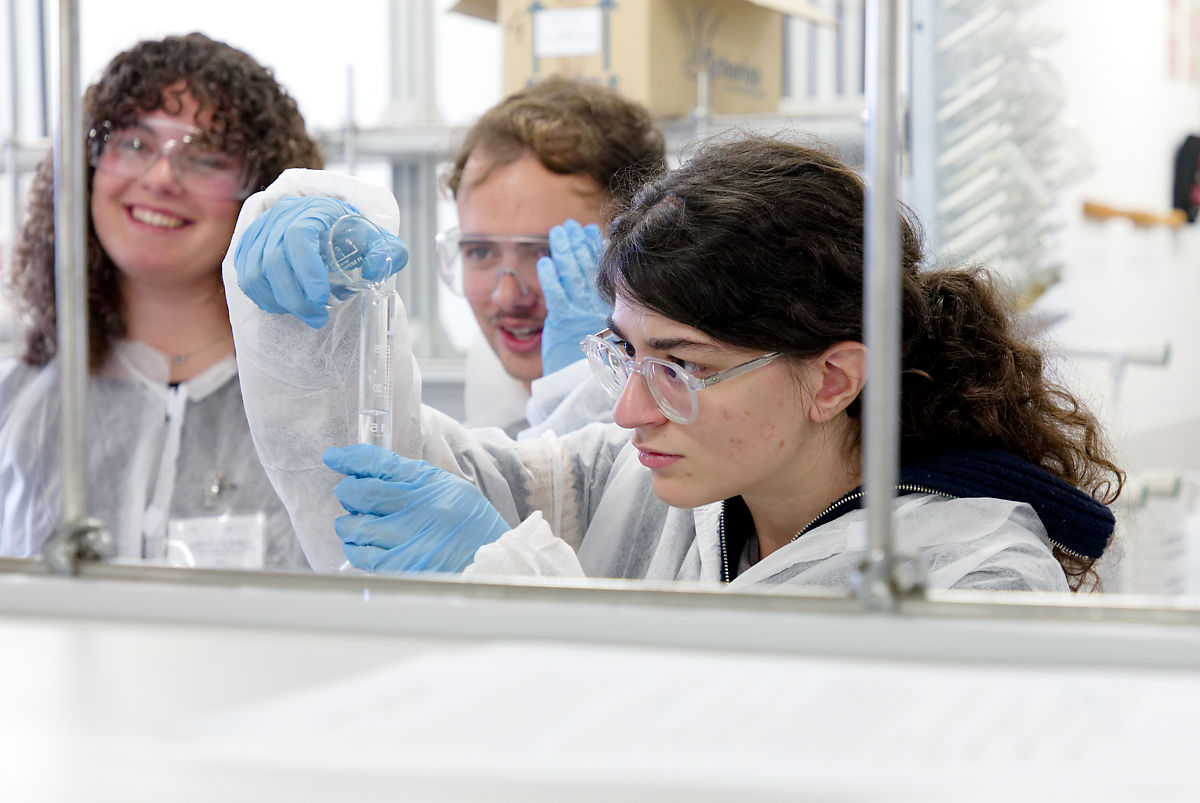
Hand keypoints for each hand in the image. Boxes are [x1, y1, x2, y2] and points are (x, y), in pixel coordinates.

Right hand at [234, 196, 407, 327]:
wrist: (330, 230)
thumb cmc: (354, 237)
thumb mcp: (378, 242)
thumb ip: (388, 253)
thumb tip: (374, 269)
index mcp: (313, 209)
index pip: (298, 236)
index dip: (306, 269)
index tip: (320, 297)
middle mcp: (281, 215)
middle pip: (273, 259)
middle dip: (295, 297)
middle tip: (317, 317)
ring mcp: (261, 230)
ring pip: (255, 272)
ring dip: (279, 301)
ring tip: (305, 314)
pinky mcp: (249, 247)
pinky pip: (245, 277)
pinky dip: (263, 298)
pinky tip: (284, 306)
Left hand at [323, 444, 509, 572]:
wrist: (489, 557)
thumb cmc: (468, 521)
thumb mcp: (446, 486)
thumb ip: (411, 478)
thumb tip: (371, 470)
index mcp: (426, 482)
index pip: (379, 462)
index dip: (351, 458)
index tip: (334, 457)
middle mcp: (415, 506)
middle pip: (361, 493)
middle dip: (347, 493)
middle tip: (350, 497)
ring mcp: (407, 537)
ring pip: (354, 526)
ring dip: (347, 523)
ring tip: (355, 524)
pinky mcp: (402, 564)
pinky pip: (361, 555)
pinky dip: (354, 548)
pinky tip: (361, 545)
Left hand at [537, 219, 610, 374]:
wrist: (585, 387)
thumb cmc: (596, 364)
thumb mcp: (609, 332)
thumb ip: (602, 308)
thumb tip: (599, 285)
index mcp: (613, 305)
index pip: (603, 269)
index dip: (595, 247)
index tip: (590, 230)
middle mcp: (599, 305)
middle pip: (587, 265)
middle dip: (577, 242)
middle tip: (570, 225)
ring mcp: (580, 312)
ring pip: (571, 273)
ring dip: (564, 250)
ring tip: (558, 232)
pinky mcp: (563, 321)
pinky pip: (555, 292)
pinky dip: (549, 275)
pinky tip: (544, 260)